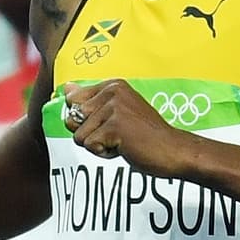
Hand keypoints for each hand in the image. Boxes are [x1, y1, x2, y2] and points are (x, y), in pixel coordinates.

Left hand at [61, 80, 196, 178]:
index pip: (73, 100)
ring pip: (79, 135)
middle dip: (89, 134)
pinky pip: (90, 145)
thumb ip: (91, 101)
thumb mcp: (117, 112)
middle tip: (116, 135)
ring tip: (121, 141)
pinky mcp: (115, 126)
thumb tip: (66, 89)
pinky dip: (104, 153)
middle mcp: (112, 92)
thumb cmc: (146, 136)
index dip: (84, 120)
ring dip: (98, 146)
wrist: (172, 150)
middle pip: (73, 119)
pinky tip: (123, 148)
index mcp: (112, 86)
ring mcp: (114, 108)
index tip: (110, 123)